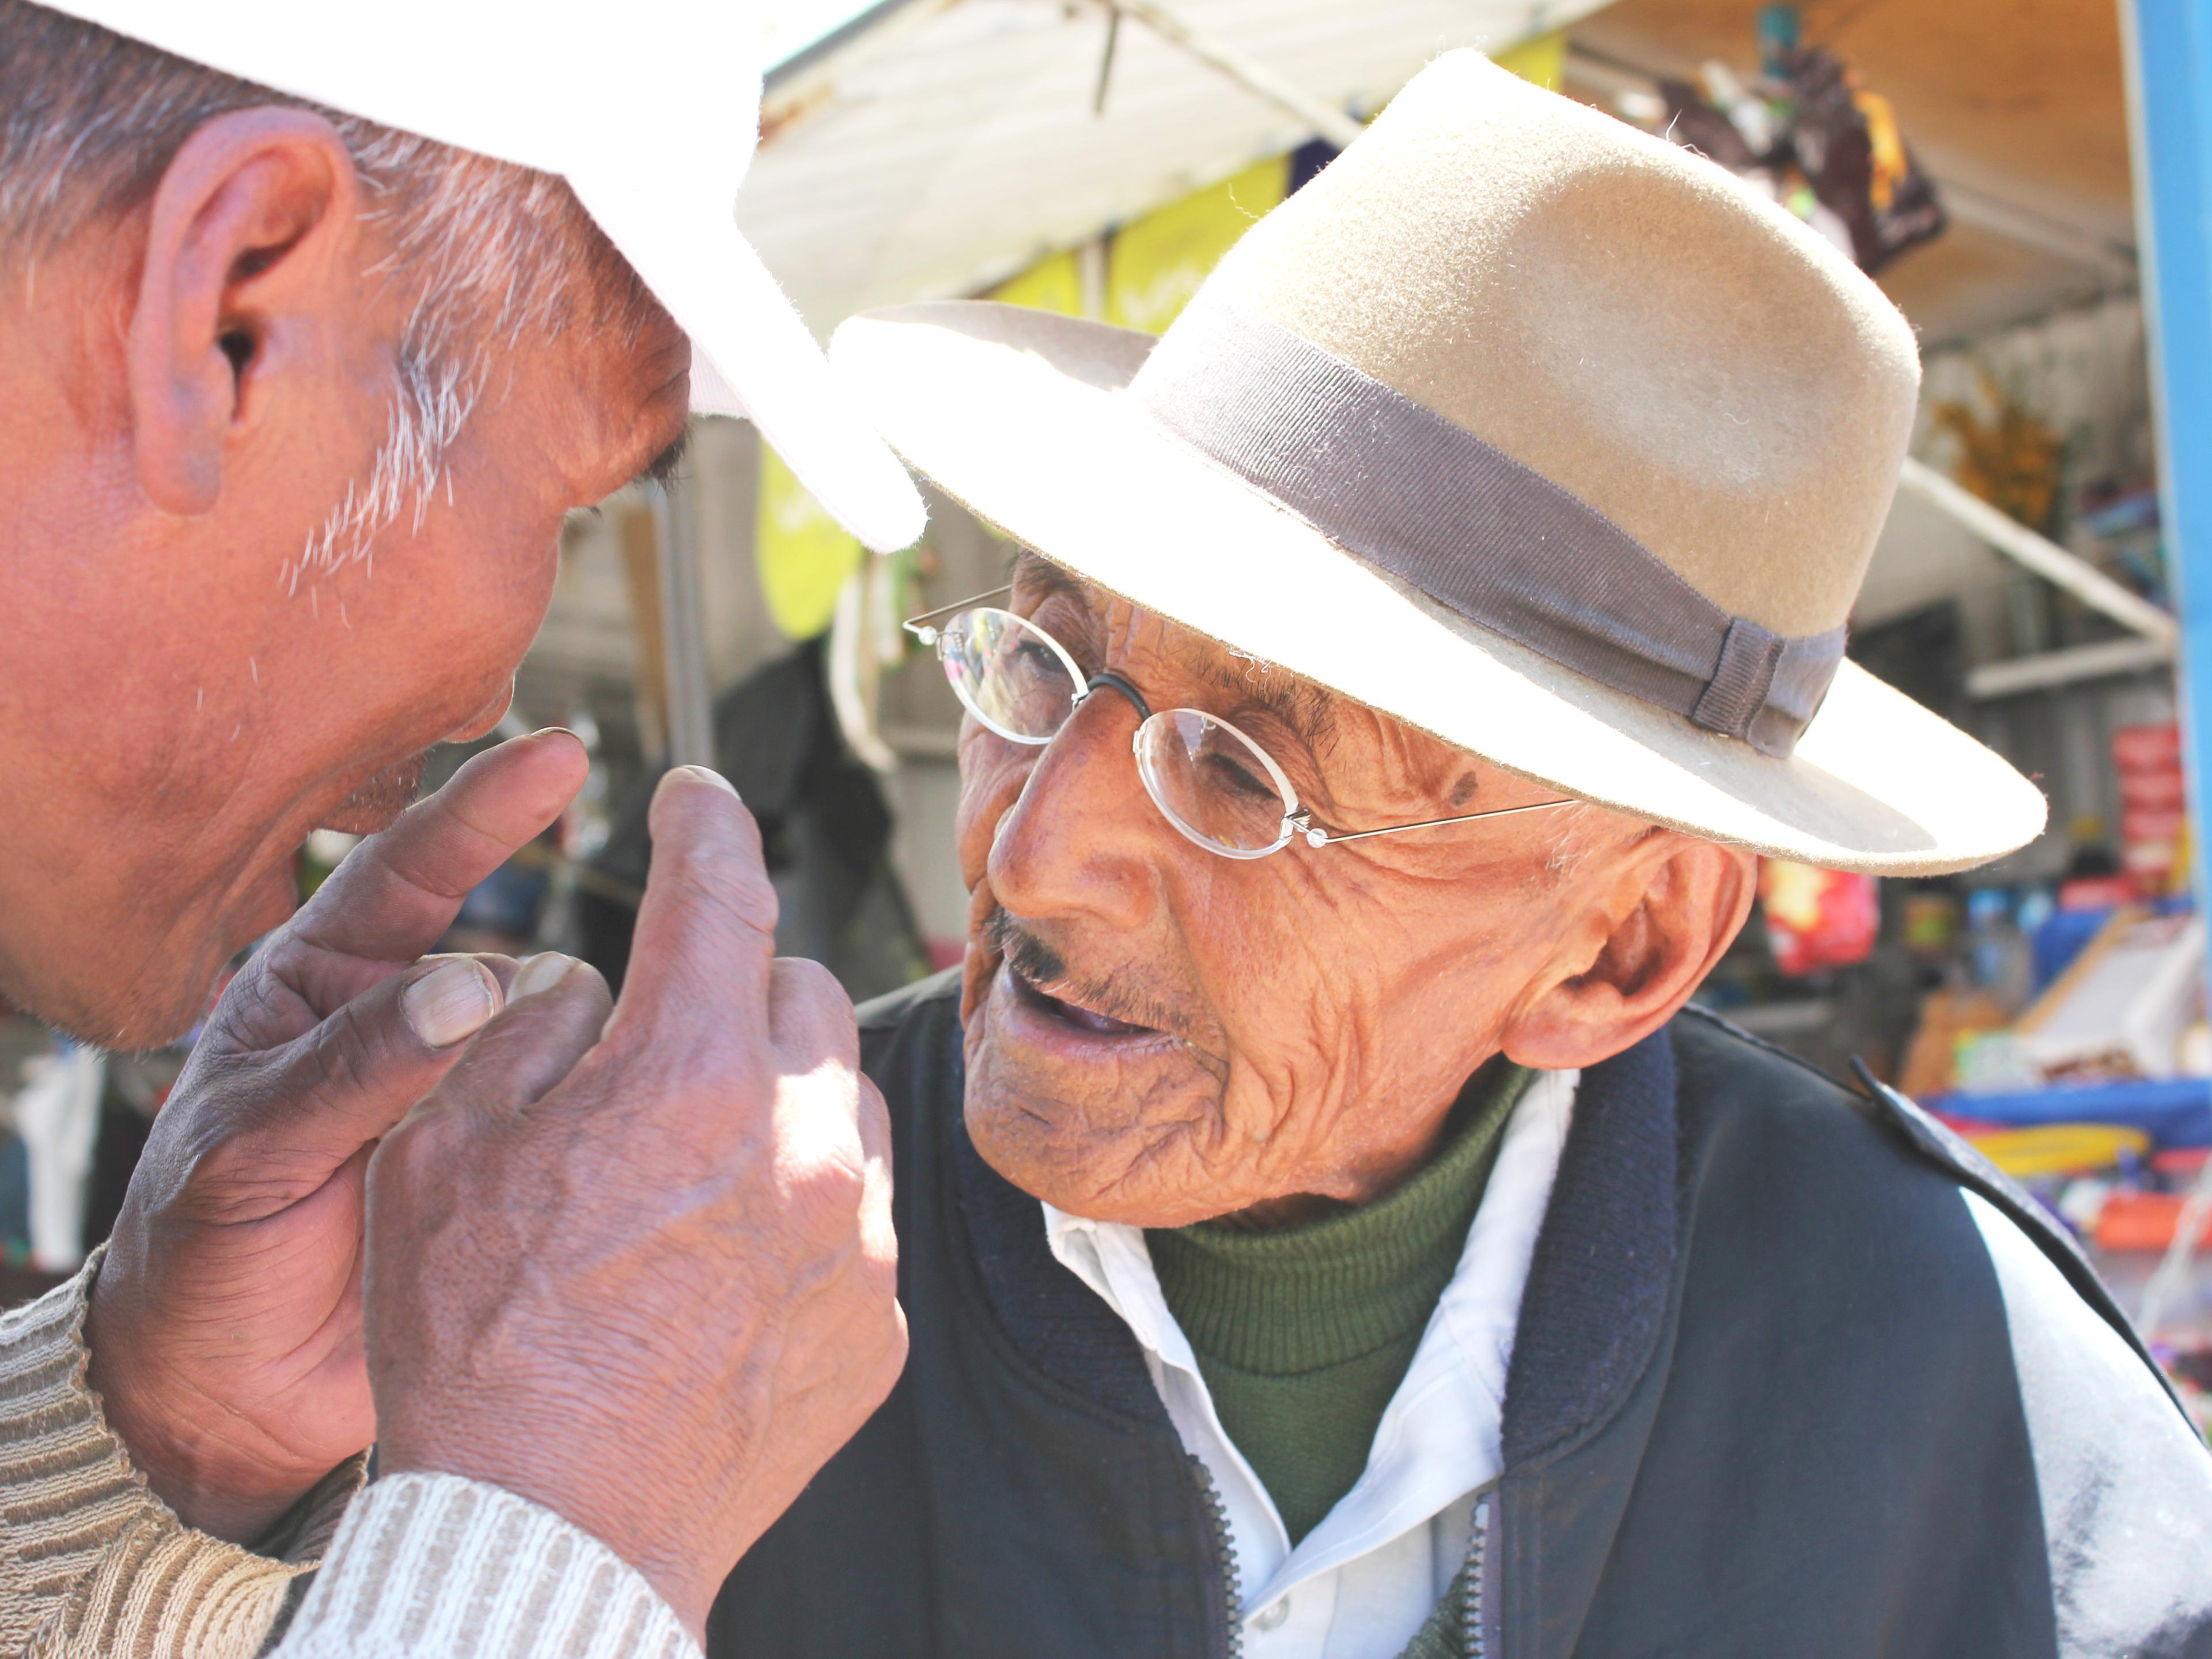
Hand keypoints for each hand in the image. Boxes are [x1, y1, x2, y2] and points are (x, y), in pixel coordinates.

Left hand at [85, 731, 587, 1543]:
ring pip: (554, 1039)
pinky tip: (651, 1112)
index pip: (409, 872)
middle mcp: (402, 1029)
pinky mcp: (504, 1171)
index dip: (486, 808)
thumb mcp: (245, 1152)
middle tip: (661, 899)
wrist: (222, 1401)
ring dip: (594, 1044)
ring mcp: (461, 1100)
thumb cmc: (198, 1259)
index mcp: (318, 991)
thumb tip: (466, 992)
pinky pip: (568, 1121)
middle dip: (575, 937)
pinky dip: (609, 1111)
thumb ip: (351, 1071)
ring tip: (637, 1055)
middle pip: (509, 951)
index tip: (560, 754)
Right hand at [366, 766, 906, 1638]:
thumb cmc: (477, 1347)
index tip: (697, 795)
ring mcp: (857, 1236)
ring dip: (780, 1101)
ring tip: (695, 1167)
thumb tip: (584, 985)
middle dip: (738, 990)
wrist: (548, 1535)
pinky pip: (860, 1216)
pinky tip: (728, 1264)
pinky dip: (804, 1209)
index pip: (717, 891)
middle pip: (801, 992)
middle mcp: (800, 1141)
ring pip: (842, 1102)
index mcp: (689, 1075)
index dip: (703, 822)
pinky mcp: (879, 1319)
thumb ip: (526, 1035)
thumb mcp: (444, 1156)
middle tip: (670, 1038)